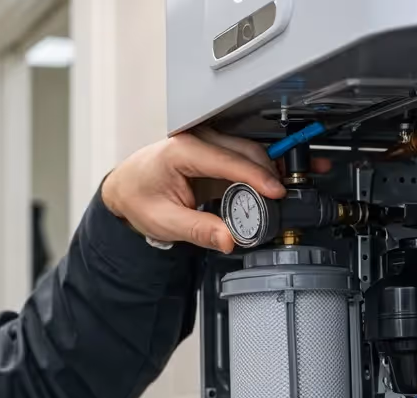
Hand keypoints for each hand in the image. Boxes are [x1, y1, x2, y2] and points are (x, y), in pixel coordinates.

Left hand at [101, 128, 328, 252]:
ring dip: (271, 169)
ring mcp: (208, 144)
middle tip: (287, 198)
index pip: (227, 159)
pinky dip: (262, 172)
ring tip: (290, 189)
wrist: (126, 188)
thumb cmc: (139, 198)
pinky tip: (278, 184)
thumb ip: (198, 230)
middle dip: (271, 172)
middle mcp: (197, 140)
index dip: (256, 176)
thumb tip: (228, 239)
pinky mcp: (215, 155)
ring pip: (249, 152)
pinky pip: (244, 161)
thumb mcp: (164, 221)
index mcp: (182, 150)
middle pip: (246, 150)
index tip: (277, 192)